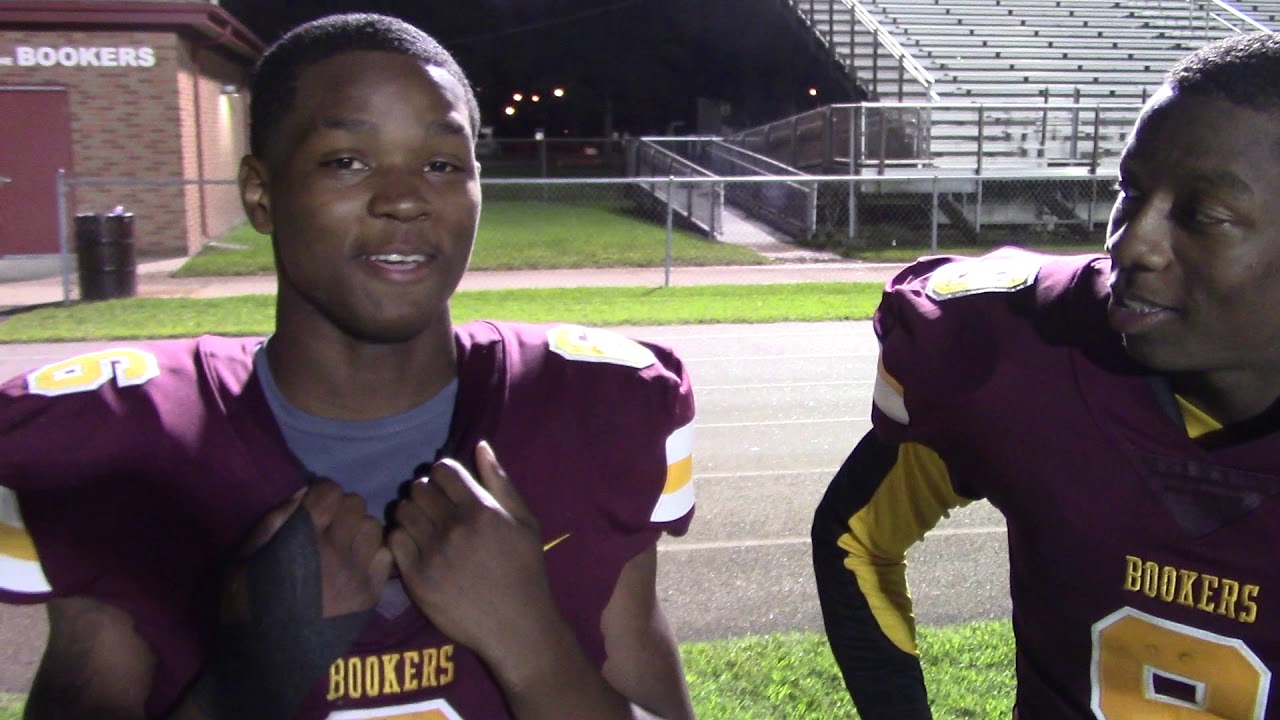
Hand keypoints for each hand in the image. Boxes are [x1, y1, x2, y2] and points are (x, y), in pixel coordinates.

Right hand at [222, 480, 391, 623]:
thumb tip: (304, 493)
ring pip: (374, 527)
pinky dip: (373, 554)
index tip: (313, 506)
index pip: (331, 490)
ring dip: (359, 530)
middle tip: (328, 526)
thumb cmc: (248, 606)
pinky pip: (385, 555)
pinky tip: (355, 565)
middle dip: (341, 509)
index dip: (321, 493)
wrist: (270, 660)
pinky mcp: (370, 594)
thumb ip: (275, 520)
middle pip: (356, 504)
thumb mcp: (244, 557)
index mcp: (302, 537)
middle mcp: (335, 550)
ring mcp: (357, 573)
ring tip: (343, 545)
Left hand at [388, 441, 558, 660]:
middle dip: (425, 492)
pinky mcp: (417, 578)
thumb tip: (481, 445)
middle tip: (435, 507)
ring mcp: (433, 553)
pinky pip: (394, 540)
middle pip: (418, 487)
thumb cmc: (525, 570)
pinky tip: (416, 546)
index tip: (448, 488)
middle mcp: (454, 527)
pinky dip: (401, 537)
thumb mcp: (524, 522)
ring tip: (424, 526)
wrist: (516, 624)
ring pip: (402, 511)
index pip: (442, 470)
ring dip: (411, 513)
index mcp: (481, 510)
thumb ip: (501, 482)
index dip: (443, 474)